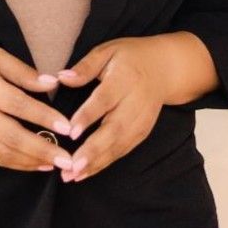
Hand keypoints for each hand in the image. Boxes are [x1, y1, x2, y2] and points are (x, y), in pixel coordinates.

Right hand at [0, 42, 75, 173]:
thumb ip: (21, 71)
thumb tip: (51, 84)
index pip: (19, 104)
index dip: (44, 117)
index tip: (67, 127)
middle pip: (13, 135)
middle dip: (43, 149)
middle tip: (68, 159)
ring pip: (3, 151)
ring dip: (31, 161)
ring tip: (56, 164)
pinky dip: (15, 163)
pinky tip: (34, 164)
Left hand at [54, 37, 166, 182]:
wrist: (165, 68)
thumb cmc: (130, 57)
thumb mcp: (107, 51)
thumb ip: (85, 66)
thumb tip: (62, 78)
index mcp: (125, 78)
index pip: (105, 100)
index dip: (88, 116)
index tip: (71, 132)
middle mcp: (136, 102)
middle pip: (115, 129)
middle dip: (93, 150)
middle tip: (71, 167)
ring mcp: (142, 120)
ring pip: (119, 145)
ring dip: (96, 163)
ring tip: (73, 176)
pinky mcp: (143, 132)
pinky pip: (124, 150)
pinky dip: (105, 163)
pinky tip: (86, 172)